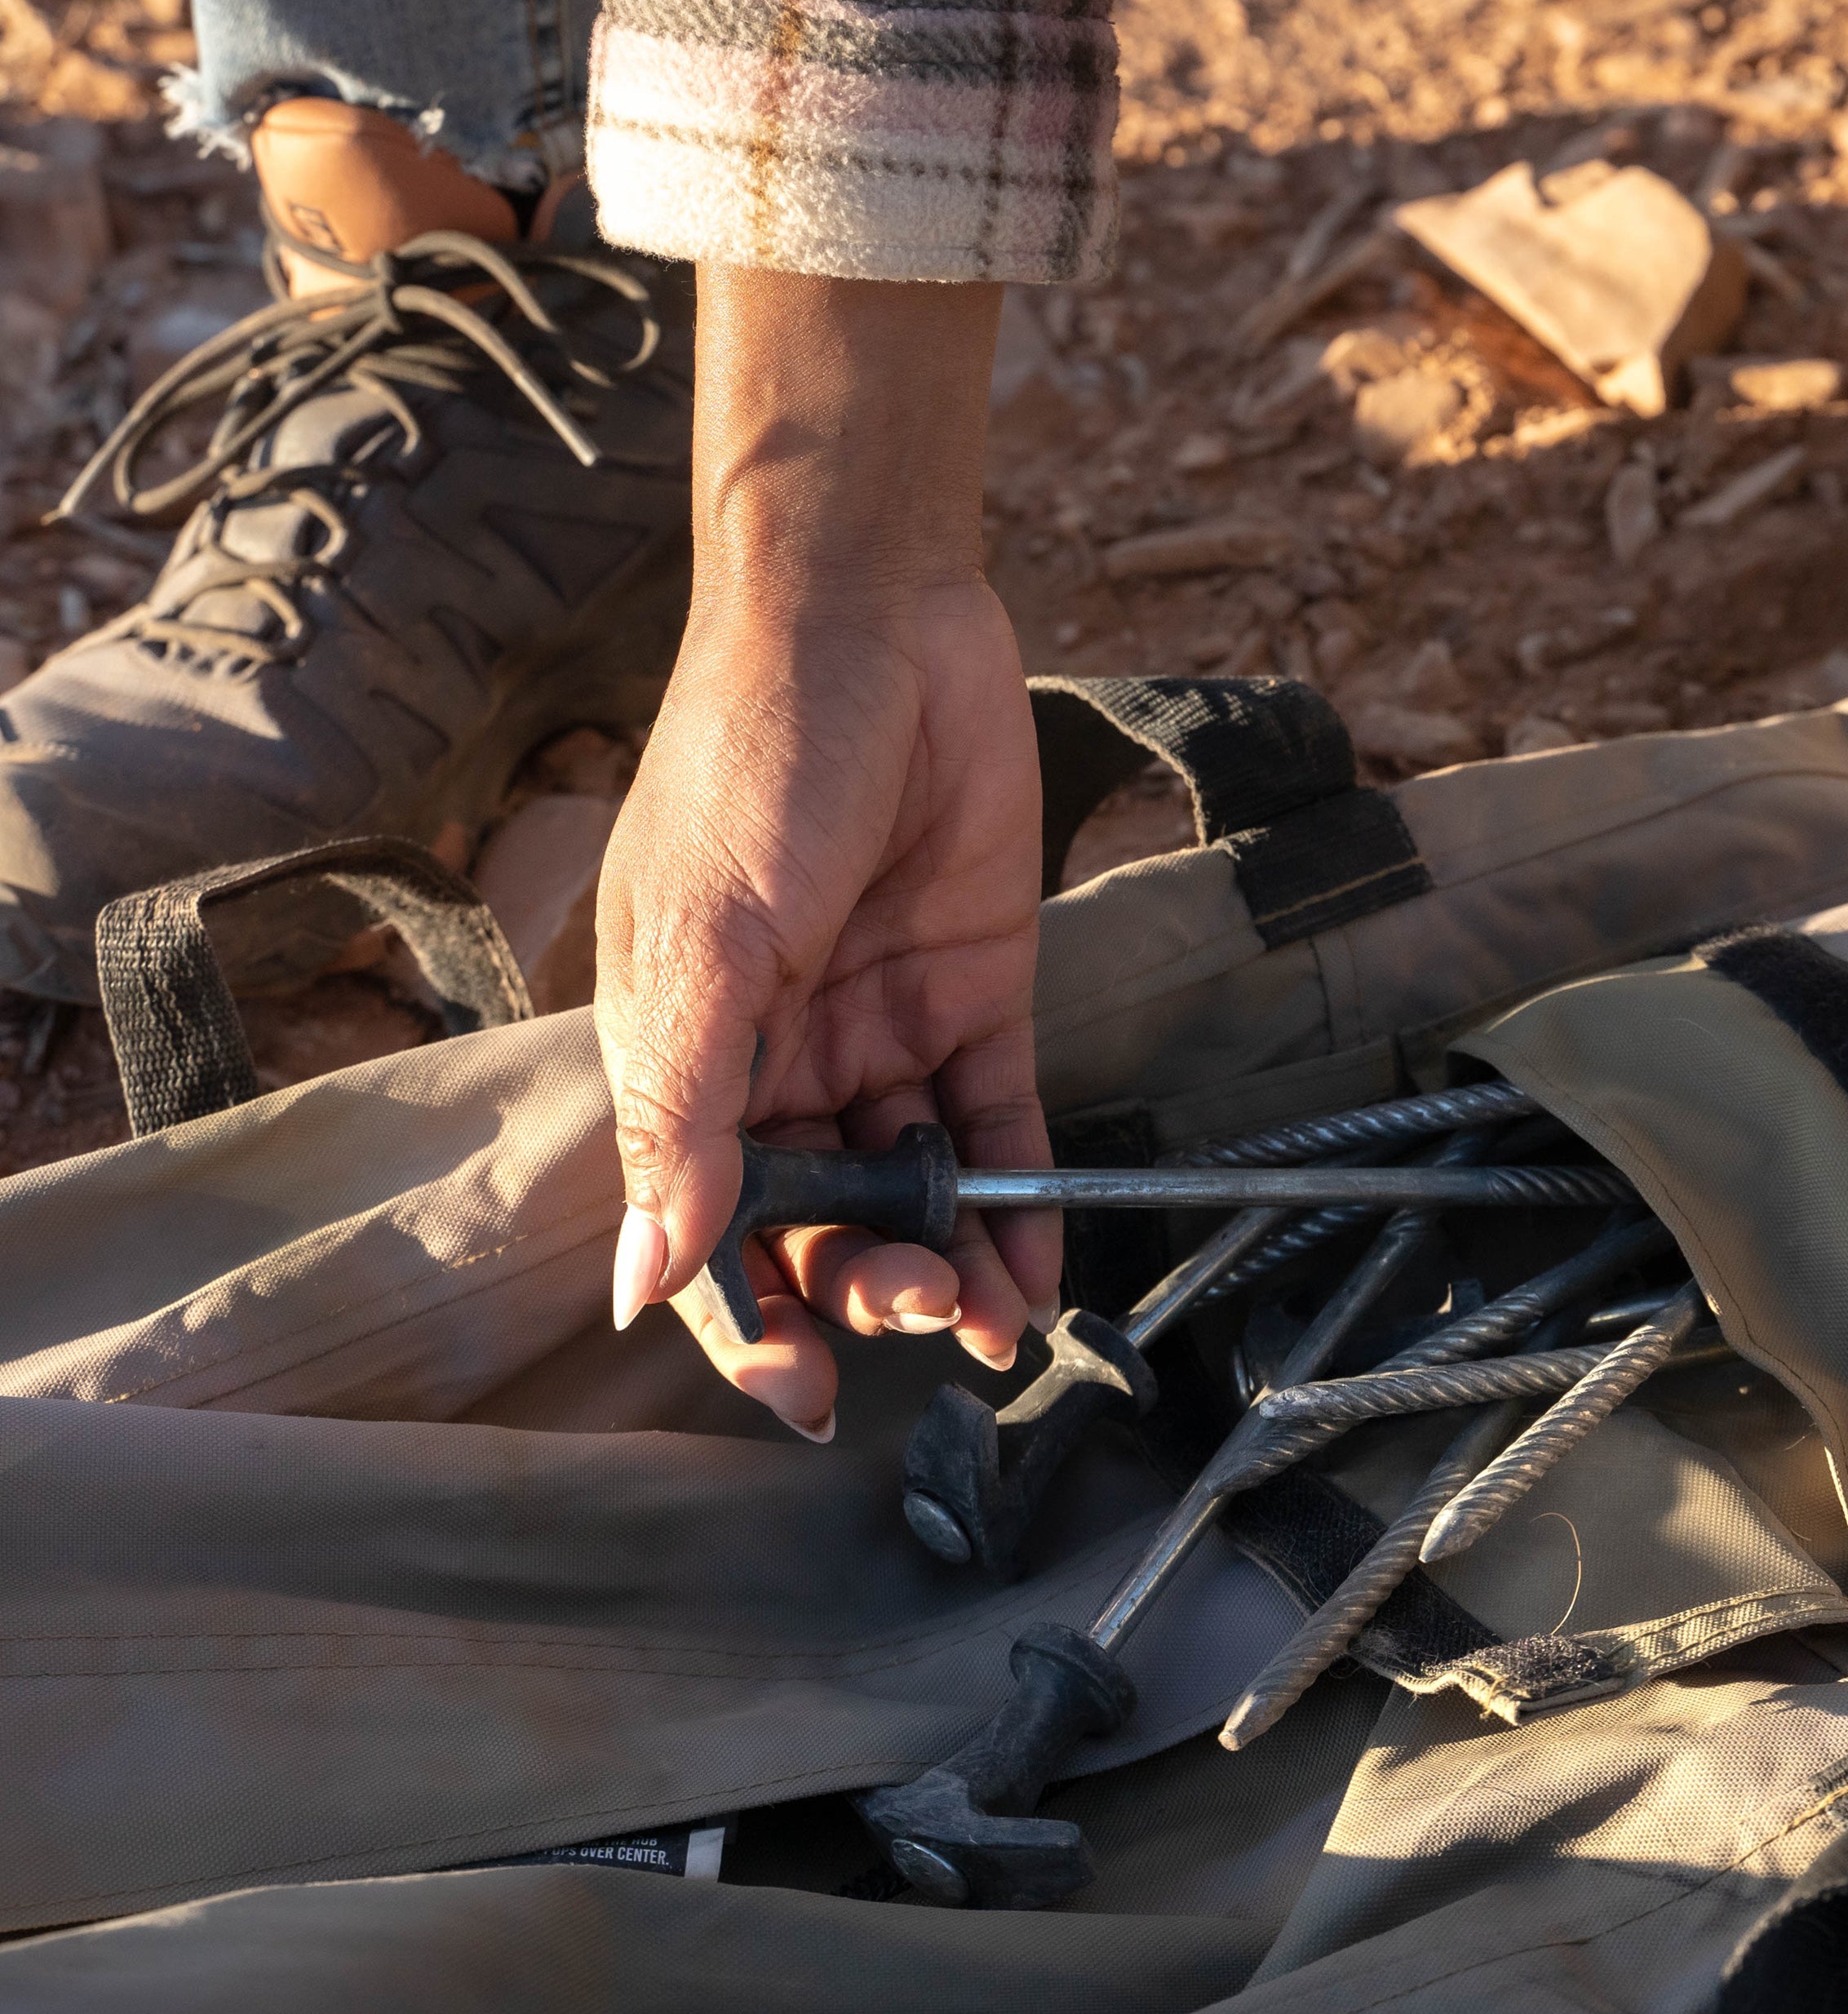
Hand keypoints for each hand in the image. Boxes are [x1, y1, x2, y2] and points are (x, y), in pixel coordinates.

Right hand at [593, 265, 1059, 1436]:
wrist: (875, 622)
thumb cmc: (750, 765)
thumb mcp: (700, 946)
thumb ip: (686, 1115)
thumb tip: (642, 1281)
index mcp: (685, 1055)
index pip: (709, 1224)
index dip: (748, 1316)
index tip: (799, 1391)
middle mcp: (782, 1060)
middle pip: (820, 1219)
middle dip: (864, 1286)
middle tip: (916, 1312)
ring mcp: (881, 1031)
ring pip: (914, 1188)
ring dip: (948, 1265)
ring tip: (991, 1321)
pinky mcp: (977, 998)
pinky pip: (997, 1125)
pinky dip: (1018, 1200)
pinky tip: (1040, 1267)